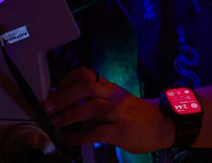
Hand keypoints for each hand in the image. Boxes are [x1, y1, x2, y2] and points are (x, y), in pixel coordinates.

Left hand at [42, 66, 174, 153]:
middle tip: (47, 106)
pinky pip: (96, 132)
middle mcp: (114, 96)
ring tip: (55, 122)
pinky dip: (78, 136)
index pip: (85, 74)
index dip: (66, 80)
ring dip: (68, 115)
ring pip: (90, 108)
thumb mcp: (114, 100)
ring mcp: (119, 113)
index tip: (53, 90)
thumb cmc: (134, 114)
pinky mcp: (122, 131)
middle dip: (62, 96)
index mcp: (109, 87)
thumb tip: (63, 105)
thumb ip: (93, 101)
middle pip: (85, 87)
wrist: (164, 126)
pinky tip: (68, 139)